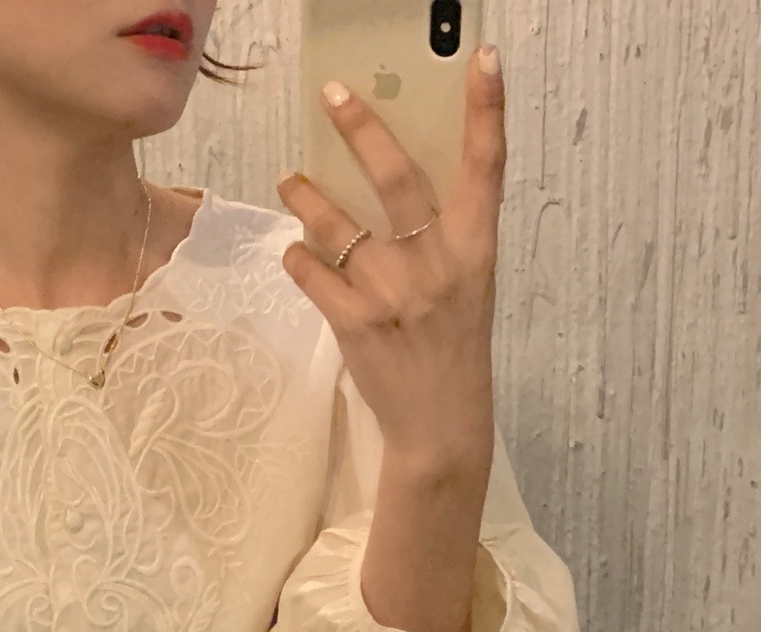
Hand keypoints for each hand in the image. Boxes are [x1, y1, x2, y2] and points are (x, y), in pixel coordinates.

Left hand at [277, 45, 506, 472]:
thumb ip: (437, 242)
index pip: (488, 167)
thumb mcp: (465, 291)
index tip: (480, 58)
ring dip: (306, 198)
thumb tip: (385, 189)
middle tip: (332, 95)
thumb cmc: (452, 354)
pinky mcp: (356, 324)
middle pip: (398, 178)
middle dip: (363, 129)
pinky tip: (295, 255)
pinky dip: (298, 259)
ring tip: (289, 181)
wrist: (439, 428)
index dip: (486, 110)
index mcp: (476, 251)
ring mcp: (394, 294)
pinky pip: (312, 273)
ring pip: (338, 225)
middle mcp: (437, 265)